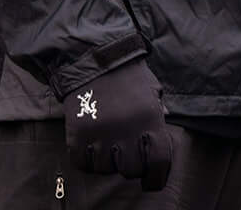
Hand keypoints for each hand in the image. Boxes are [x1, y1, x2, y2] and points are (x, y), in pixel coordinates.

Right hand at [64, 57, 172, 190]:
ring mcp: (100, 134)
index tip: (151, 181)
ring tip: (106, 142)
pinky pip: (82, 164)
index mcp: (150, 119)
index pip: (159, 162)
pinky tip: (90, 144)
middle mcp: (127, 131)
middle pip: (130, 170)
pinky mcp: (77, 135)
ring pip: (105, 169)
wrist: (93, 58)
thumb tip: (163, 141)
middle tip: (125, 153)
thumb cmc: (128, 75)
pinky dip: (86, 160)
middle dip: (130, 166)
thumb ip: (158, 117)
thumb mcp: (152, 92)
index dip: (157, 177)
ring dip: (106, 162)